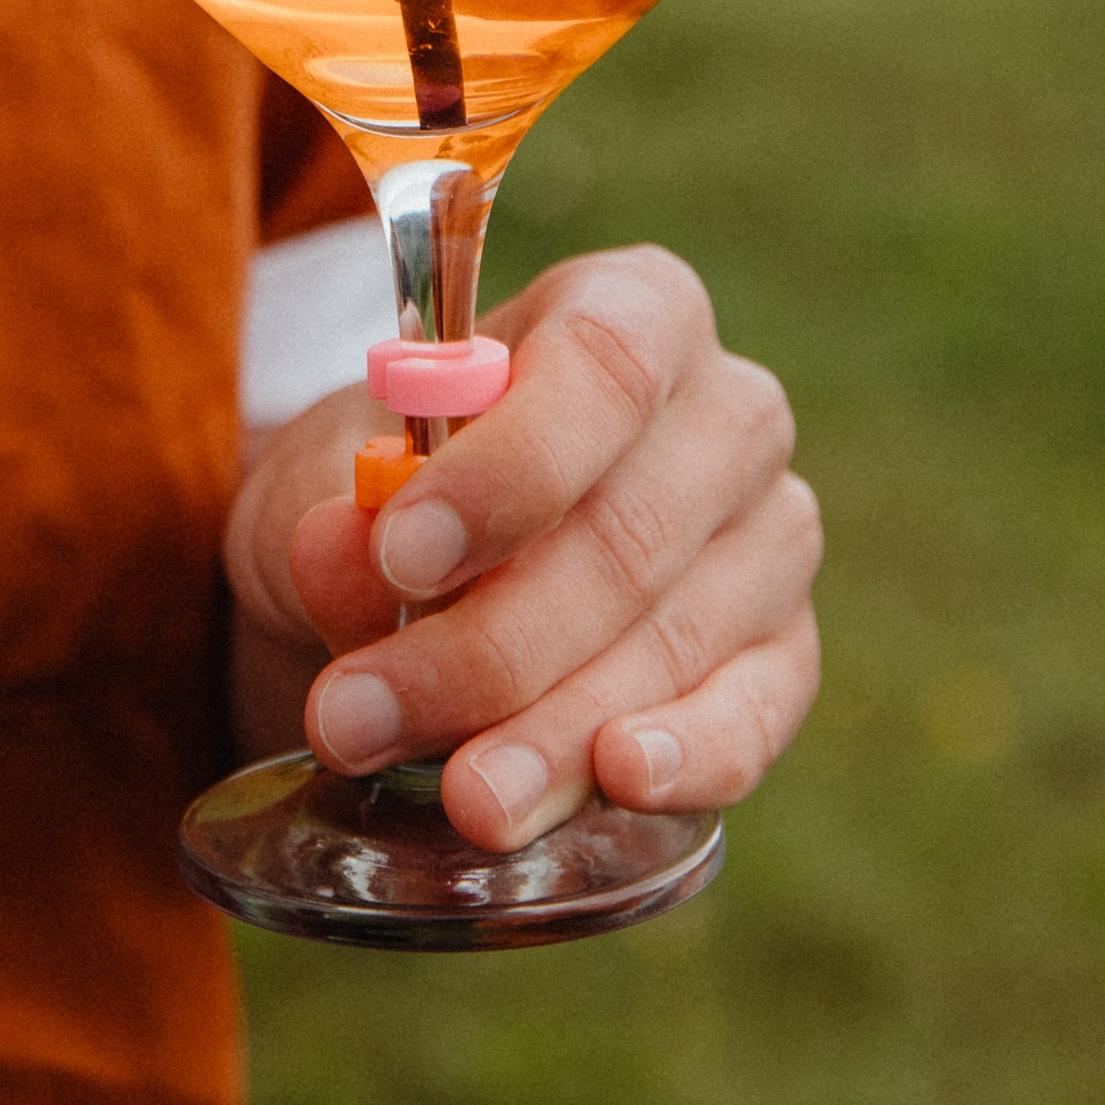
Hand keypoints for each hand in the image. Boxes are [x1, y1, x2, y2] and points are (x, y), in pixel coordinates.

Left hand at [224, 246, 820, 850]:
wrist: (425, 577)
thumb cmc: (385, 495)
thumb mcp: (319, 483)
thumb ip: (326, 510)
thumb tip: (349, 550)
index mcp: (631, 309)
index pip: (603, 366)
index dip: (510, 468)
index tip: (404, 555)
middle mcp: (729, 409)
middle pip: (630, 530)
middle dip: (490, 645)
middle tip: (362, 718)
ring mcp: (772, 534)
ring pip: (673, 638)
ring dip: (555, 729)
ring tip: (457, 796)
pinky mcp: (785, 653)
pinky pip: (754, 713)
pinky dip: (687, 757)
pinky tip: (619, 782)